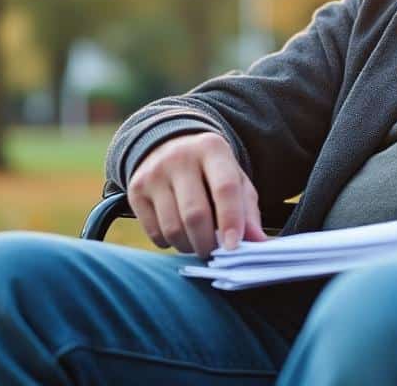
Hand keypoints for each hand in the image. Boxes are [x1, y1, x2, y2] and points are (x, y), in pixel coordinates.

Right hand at [127, 132, 266, 257]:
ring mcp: (154, 172)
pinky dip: (169, 243)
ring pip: (172, 228)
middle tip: (215, 252)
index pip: (224, 189)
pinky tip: (179, 234)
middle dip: (208, 243)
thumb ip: (248, 211)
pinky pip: (154, 232)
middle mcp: (180, 157)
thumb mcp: (235, 180)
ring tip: (198, 243)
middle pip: (195, 214)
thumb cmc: (211, 170)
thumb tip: (260, 245)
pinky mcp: (135, 188)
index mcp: (212, 149)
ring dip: (189, 246)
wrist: (169, 145)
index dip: (231, 221)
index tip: (234, 247)